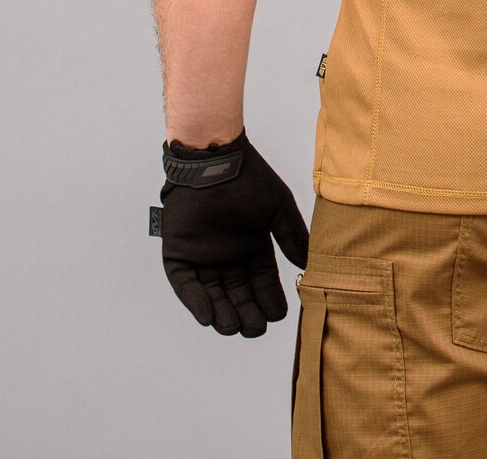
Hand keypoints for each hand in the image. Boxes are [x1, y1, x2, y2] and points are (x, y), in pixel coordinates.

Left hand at [156, 129, 308, 337]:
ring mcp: (203, 256)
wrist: (214, 159)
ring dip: (223, 314)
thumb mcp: (278, 209)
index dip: (270, 299)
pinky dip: (196, 302)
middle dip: (248, 313)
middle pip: (238, 294)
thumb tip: (308, 266)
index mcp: (251, 246)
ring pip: (213, 295)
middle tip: (256, 327)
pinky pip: (186, 286)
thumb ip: (292, 237)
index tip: (279, 314)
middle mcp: (228, 255)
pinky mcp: (179, 255)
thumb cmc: (248, 179)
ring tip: (235, 327)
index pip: (262, 282)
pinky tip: (209, 317)